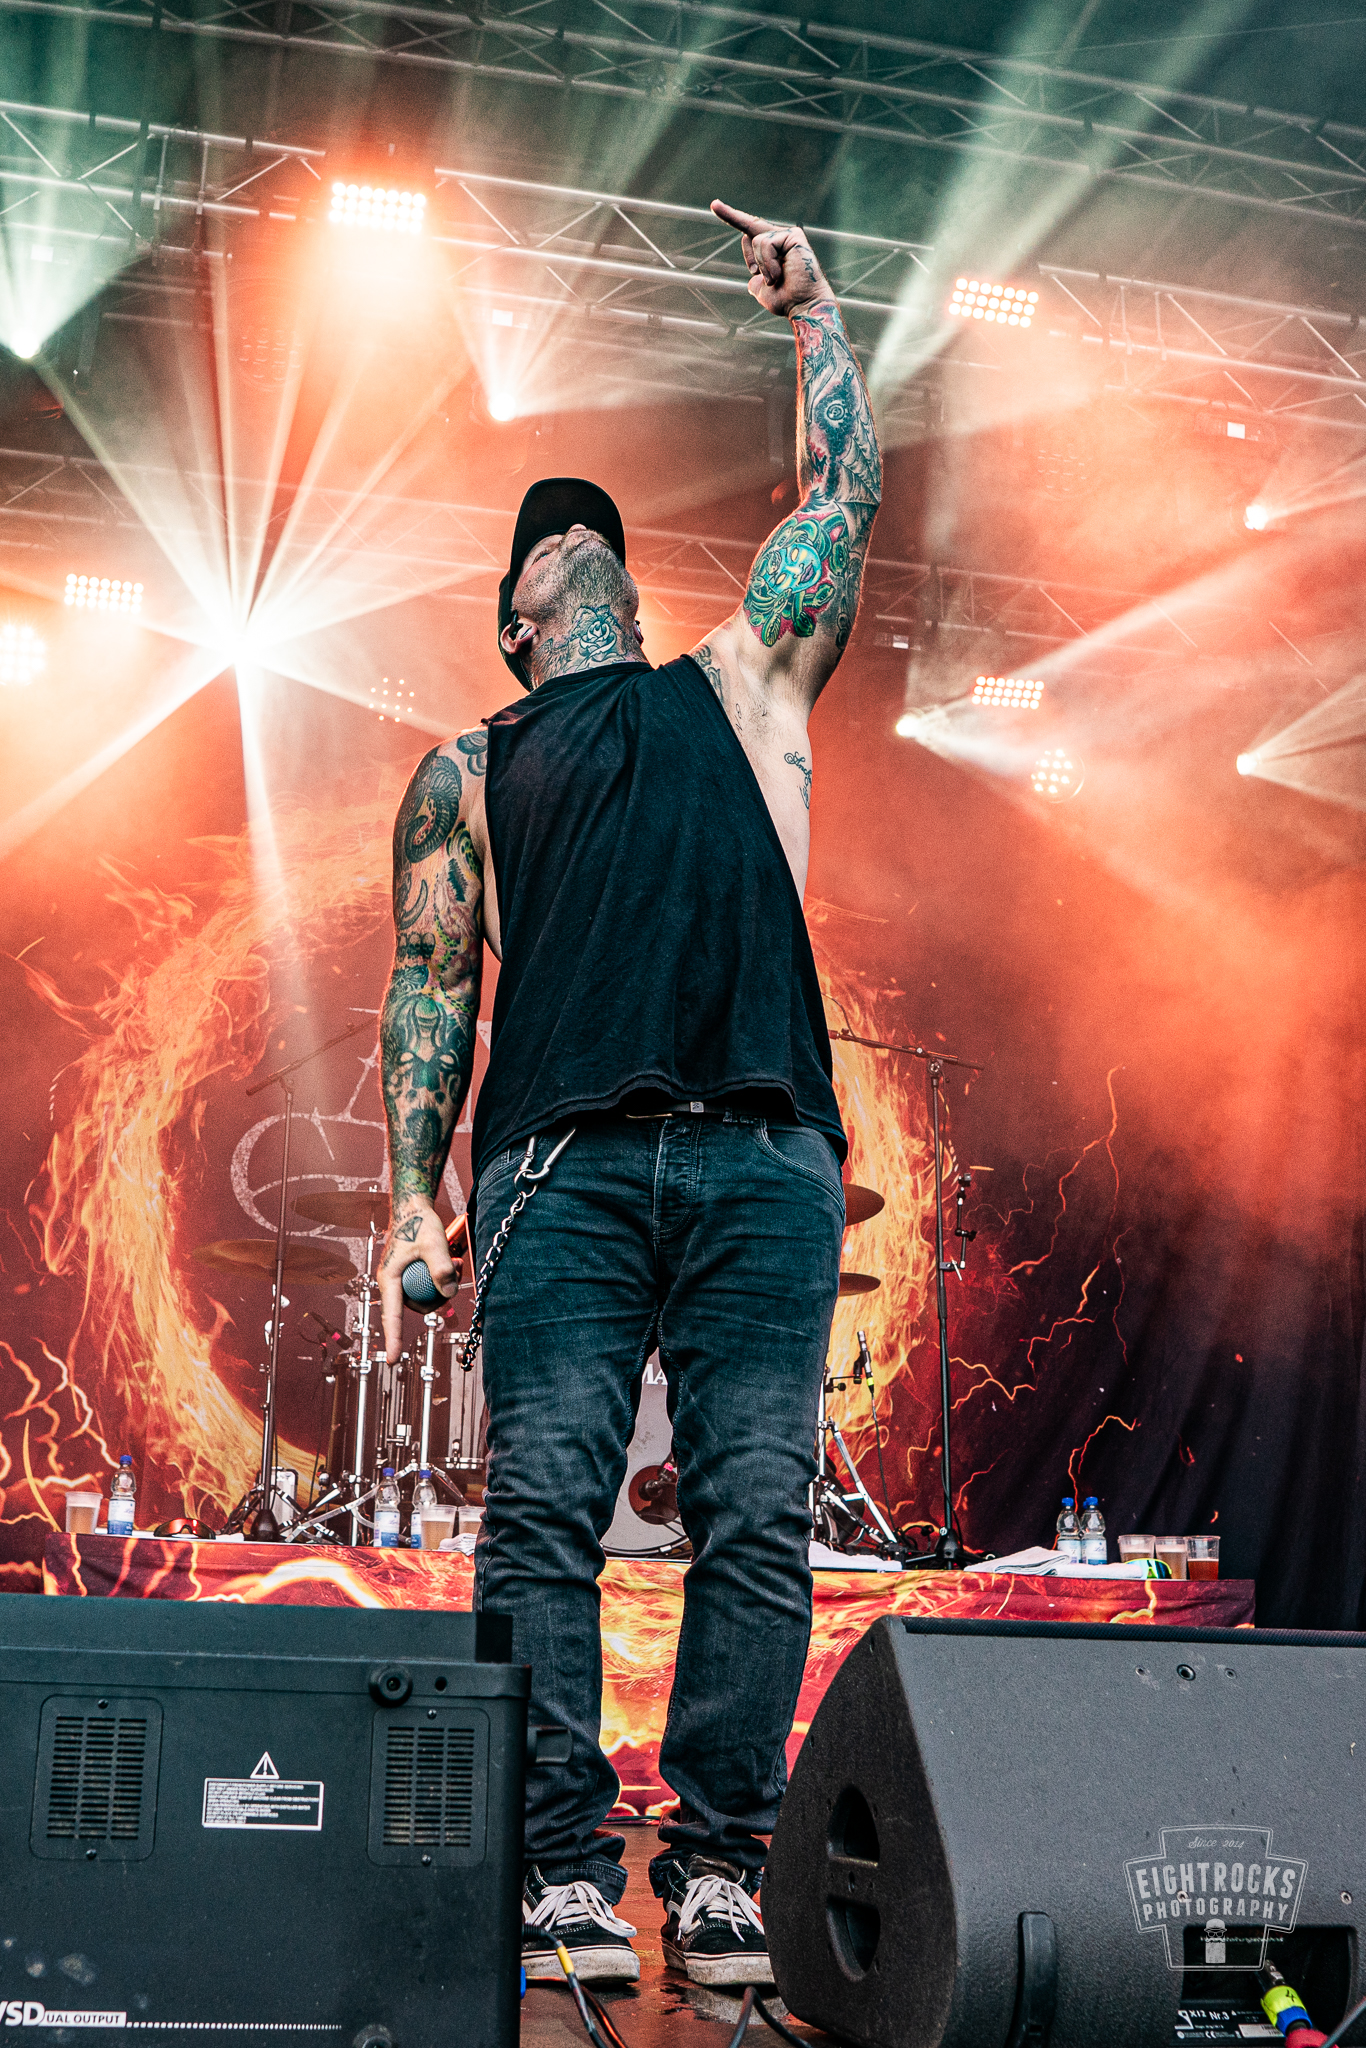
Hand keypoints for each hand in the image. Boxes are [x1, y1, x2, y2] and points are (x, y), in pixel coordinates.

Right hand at [377, 1201, 456, 1358]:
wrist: (413, 1209)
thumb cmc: (418, 1224)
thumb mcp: (433, 1244)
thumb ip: (441, 1269)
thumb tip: (449, 1294)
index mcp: (389, 1279)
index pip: (392, 1315)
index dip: (393, 1339)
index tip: (392, 1360)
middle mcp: (393, 1283)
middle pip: (418, 1306)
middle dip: (440, 1296)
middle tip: (456, 1271)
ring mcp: (403, 1281)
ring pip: (426, 1297)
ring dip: (443, 1285)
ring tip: (455, 1263)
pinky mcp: (412, 1276)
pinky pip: (428, 1287)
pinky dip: (442, 1279)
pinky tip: (452, 1263)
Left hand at [711, 199, 829, 316]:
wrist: (802, 306)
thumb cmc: (786, 301)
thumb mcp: (762, 290)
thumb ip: (756, 281)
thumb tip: (753, 280)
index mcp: (773, 250)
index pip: (749, 230)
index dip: (731, 216)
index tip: (714, 204)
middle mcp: (781, 238)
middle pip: (749, 228)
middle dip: (739, 232)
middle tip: (745, 245)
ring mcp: (788, 235)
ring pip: (757, 241)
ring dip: (762, 265)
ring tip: (776, 279)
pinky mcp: (794, 235)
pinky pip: (766, 243)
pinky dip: (768, 263)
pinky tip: (780, 274)